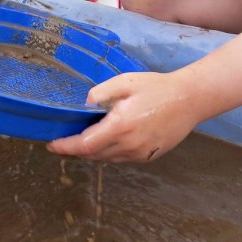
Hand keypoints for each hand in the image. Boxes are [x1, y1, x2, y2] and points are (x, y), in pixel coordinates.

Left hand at [46, 71, 198, 162]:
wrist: (189, 100)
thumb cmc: (156, 87)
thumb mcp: (125, 82)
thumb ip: (100, 94)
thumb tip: (84, 106)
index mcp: (120, 126)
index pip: (85, 145)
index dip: (65, 147)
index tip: (51, 145)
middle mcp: (128, 145)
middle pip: (93, 155)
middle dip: (74, 150)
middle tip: (62, 142)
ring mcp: (140, 154)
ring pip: (107, 159)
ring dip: (91, 152)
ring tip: (81, 141)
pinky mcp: (148, 157)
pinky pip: (121, 158)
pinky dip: (108, 152)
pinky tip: (105, 141)